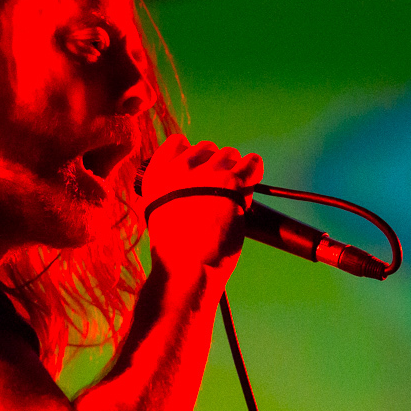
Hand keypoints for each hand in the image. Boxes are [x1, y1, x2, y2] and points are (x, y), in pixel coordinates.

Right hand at [139, 134, 262, 281]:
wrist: (187, 267)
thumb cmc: (173, 251)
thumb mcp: (157, 212)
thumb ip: (171, 190)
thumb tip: (192, 182)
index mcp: (157, 174)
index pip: (178, 143)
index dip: (192, 154)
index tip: (198, 170)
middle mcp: (180, 167)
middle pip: (207, 147)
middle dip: (215, 163)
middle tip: (218, 187)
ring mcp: (206, 172)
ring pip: (229, 154)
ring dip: (234, 169)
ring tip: (233, 192)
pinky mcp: (231, 182)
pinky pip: (251, 162)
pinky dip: (253, 170)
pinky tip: (251, 181)